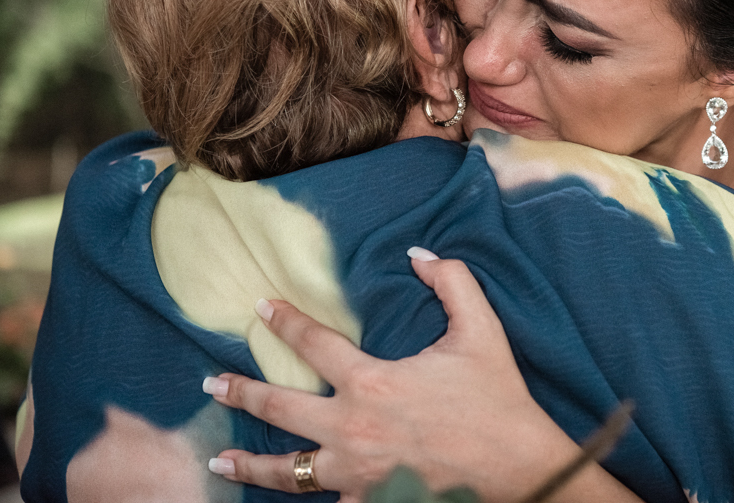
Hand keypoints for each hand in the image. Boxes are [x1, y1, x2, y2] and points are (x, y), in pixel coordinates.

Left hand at [203, 250, 601, 502]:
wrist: (519, 469)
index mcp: (371, 382)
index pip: (312, 344)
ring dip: (249, 462)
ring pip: (286, 471)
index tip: (261, 308)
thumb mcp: (480, 330)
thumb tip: (418, 254)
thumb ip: (451, 282)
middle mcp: (351, 429)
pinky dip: (306, 500)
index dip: (283, 322)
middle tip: (214, 383)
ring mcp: (355, 474)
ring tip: (220, 458)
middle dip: (241, 392)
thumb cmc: (497, 400)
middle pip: (278, 408)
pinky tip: (285, 497)